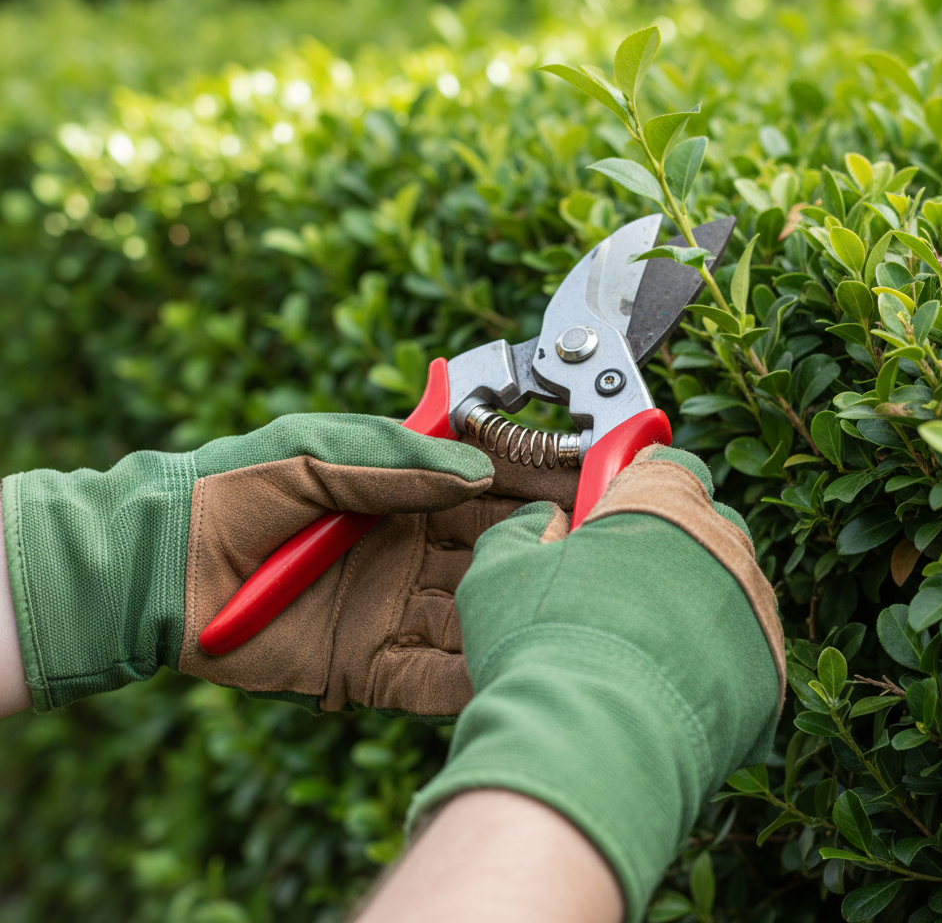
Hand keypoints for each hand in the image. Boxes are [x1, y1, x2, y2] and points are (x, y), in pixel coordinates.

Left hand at [1, 413, 575, 716]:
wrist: (158, 565)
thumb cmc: (233, 490)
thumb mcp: (315, 453)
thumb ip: (396, 461)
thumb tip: (477, 468)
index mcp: (397, 496)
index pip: (482, 490)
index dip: (530, 485)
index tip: (580, 480)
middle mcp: (405, 553)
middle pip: (489, 554)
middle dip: (538, 551)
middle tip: (593, 549)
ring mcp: (389, 610)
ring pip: (470, 616)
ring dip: (514, 616)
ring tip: (566, 615)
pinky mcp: (365, 665)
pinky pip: (427, 676)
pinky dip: (466, 678)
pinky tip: (509, 674)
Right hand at [406, 444, 784, 921]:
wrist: (592, 743)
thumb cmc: (543, 643)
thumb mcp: (499, 570)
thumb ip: (523, 529)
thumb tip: (546, 523)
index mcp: (661, 500)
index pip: (667, 463)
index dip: (637, 482)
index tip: (612, 509)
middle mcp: (723, 541)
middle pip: (700, 527)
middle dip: (663, 547)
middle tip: (614, 588)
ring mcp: (754, 608)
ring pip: (725, 590)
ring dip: (691, 605)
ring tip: (637, 648)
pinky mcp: (770, 672)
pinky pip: (742, 651)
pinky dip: (712, 662)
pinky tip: (665, 686)